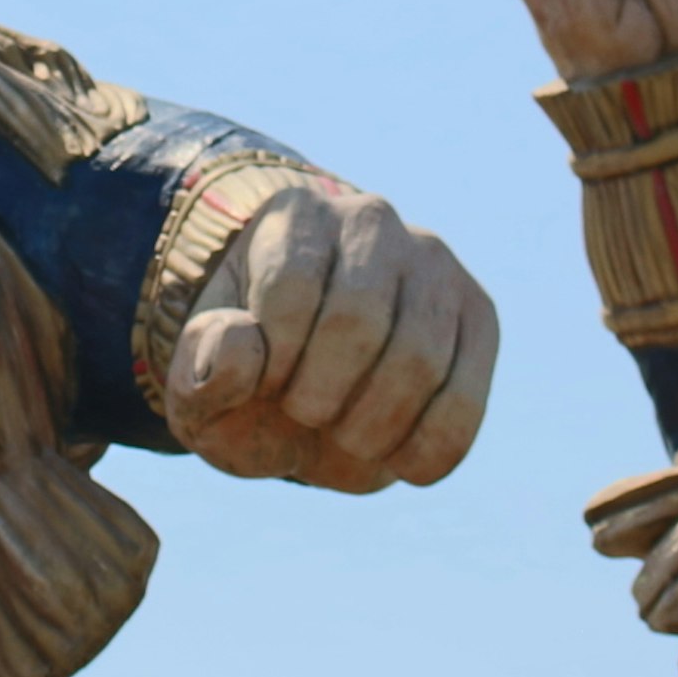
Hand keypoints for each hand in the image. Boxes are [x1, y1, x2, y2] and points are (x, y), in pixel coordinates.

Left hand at [162, 186, 494, 491]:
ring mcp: (434, 265)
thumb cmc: (252, 375)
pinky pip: (465, 398)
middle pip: (358, 322)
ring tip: (344, 435)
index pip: (291, 290)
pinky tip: (395, 459)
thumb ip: (202, 370)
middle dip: (320, 397)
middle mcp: (371, 221)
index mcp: (294, 217)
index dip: (273, 363)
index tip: (264, 385)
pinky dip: (425, 450)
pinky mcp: (478, 315)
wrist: (310, 381)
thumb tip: (245, 350)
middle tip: (304, 414)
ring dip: (371, 428)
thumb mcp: (200, 383)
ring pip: (419, 359)